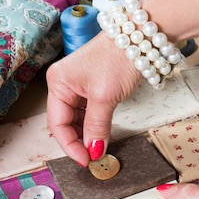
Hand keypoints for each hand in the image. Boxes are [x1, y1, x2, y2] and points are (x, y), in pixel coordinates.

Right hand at [46, 34, 141, 165]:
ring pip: (78, 119)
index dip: (70, 146)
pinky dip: (95, 126)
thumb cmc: (118, 59)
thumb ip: (96, 127)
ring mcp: (78, 85)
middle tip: (94, 159)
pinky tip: (102, 136)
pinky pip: (89, 112)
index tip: (86, 161)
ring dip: (88, 135)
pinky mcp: (93, 87)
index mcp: (58, 83)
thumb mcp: (104, 97)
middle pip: (65, 123)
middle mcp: (64, 84)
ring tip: (100, 150)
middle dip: (78, 142)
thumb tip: (94, 152)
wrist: (140, 38)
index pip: (57, 124)